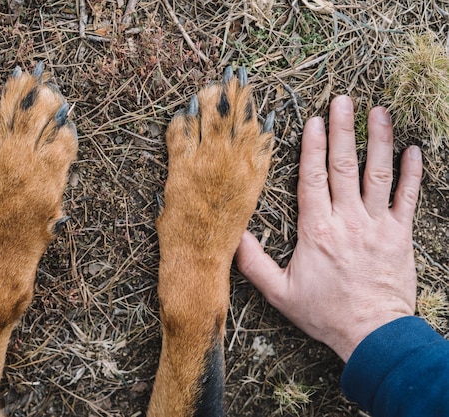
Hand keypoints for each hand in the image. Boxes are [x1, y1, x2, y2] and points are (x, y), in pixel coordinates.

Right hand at [235, 95, 422, 361]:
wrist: (371, 334)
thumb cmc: (324, 313)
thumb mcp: (279, 292)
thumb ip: (253, 263)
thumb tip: (232, 236)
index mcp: (317, 230)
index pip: (312, 179)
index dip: (312, 147)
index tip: (314, 121)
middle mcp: (347, 220)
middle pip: (344, 167)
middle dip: (343, 131)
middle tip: (343, 101)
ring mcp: (377, 226)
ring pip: (378, 175)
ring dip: (378, 141)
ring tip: (378, 112)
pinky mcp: (400, 236)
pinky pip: (408, 199)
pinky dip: (412, 174)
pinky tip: (414, 150)